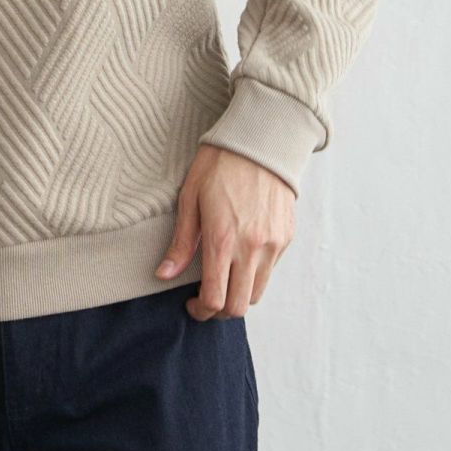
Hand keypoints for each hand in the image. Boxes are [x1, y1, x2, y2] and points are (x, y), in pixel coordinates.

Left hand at [154, 145, 294, 320]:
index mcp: (223, 239)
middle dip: (219, 311)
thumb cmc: (219, 164)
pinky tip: (241, 258)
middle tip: (205, 299)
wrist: (260, 140)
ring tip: (223, 279)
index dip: (200, 311)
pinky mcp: (286, 237)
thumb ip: (181, 242)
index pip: (215, 299)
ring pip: (257, 293)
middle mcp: (252, 248)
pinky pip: (270, 271)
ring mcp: (273, 244)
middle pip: (238, 307)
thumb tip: (164, 275)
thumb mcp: (190, 197)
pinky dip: (255, 276)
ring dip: (239, 295)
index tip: (191, 305)